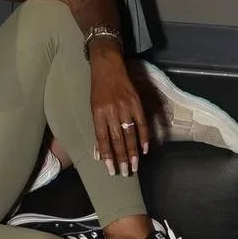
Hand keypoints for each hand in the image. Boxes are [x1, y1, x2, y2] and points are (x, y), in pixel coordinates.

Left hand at [89, 47, 149, 176]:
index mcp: (97, 112)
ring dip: (133, 152)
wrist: (107, 66)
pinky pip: (142, 123)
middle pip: (117, 138)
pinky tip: (145, 149)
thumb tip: (98, 151)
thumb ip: (97, 128)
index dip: (107, 155)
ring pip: (130, 134)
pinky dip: (144, 137)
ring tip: (134, 166)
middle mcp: (111, 111)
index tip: (110, 169)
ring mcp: (125, 107)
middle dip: (121, 157)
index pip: (102, 138)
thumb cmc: (98, 89)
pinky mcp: (136, 103)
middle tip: (125, 172)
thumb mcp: (93, 107)